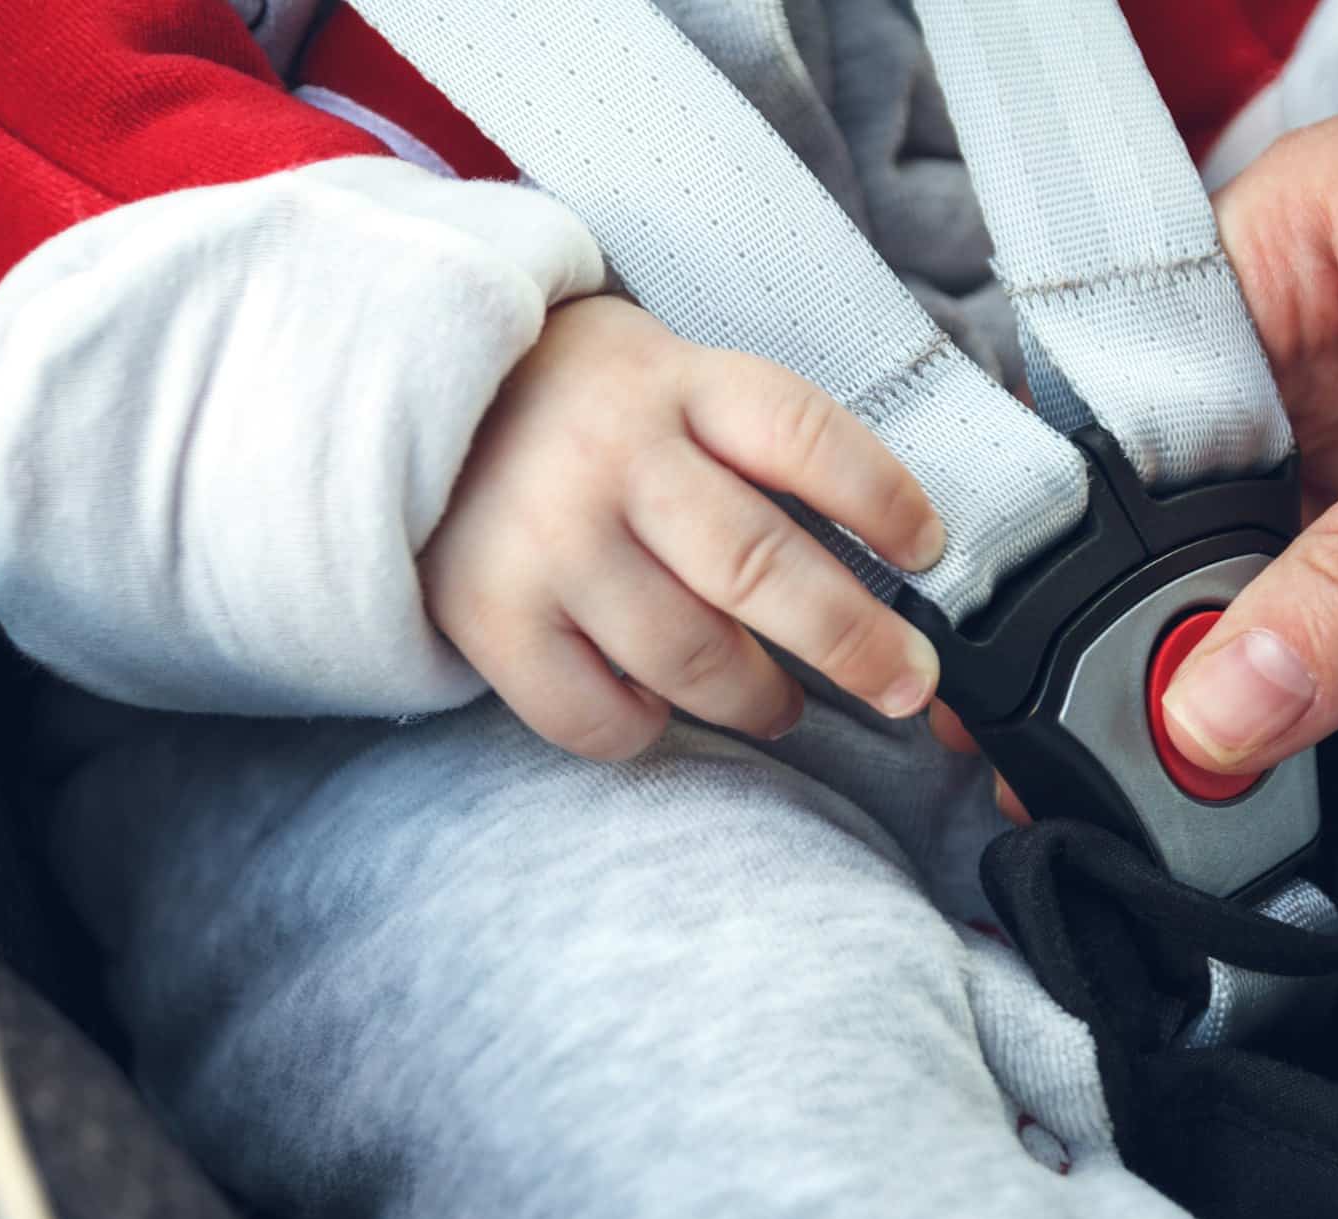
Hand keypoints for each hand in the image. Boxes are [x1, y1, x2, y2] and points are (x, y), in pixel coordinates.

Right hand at [421, 294, 945, 760]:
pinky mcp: (491, 616)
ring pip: (689, 655)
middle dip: (854, 642)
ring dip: (759, 699)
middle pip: (757, 567)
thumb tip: (884, 554)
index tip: (928, 551)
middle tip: (904, 685)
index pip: (802, 436)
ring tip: (780, 705)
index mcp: (673, 381)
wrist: (409, 401)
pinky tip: (659, 705)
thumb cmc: (575, 402)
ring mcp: (547, 542)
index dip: (883, 500)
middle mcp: (610, 458)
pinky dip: (645, 728)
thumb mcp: (667, 371)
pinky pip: (596, 714)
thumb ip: (752, 440)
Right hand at [942, 90, 1337, 813]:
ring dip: (1212, 672)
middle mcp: (1303, 352)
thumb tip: (1223, 706)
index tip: (1024, 655)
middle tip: (1075, 747)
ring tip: (1143, 774)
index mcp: (1284, 252)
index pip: (1126, 400)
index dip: (1074, 529)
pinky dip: (1304, 702)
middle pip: (1173, 506)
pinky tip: (1245, 763)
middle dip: (1137, 623)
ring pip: (1245, 577)